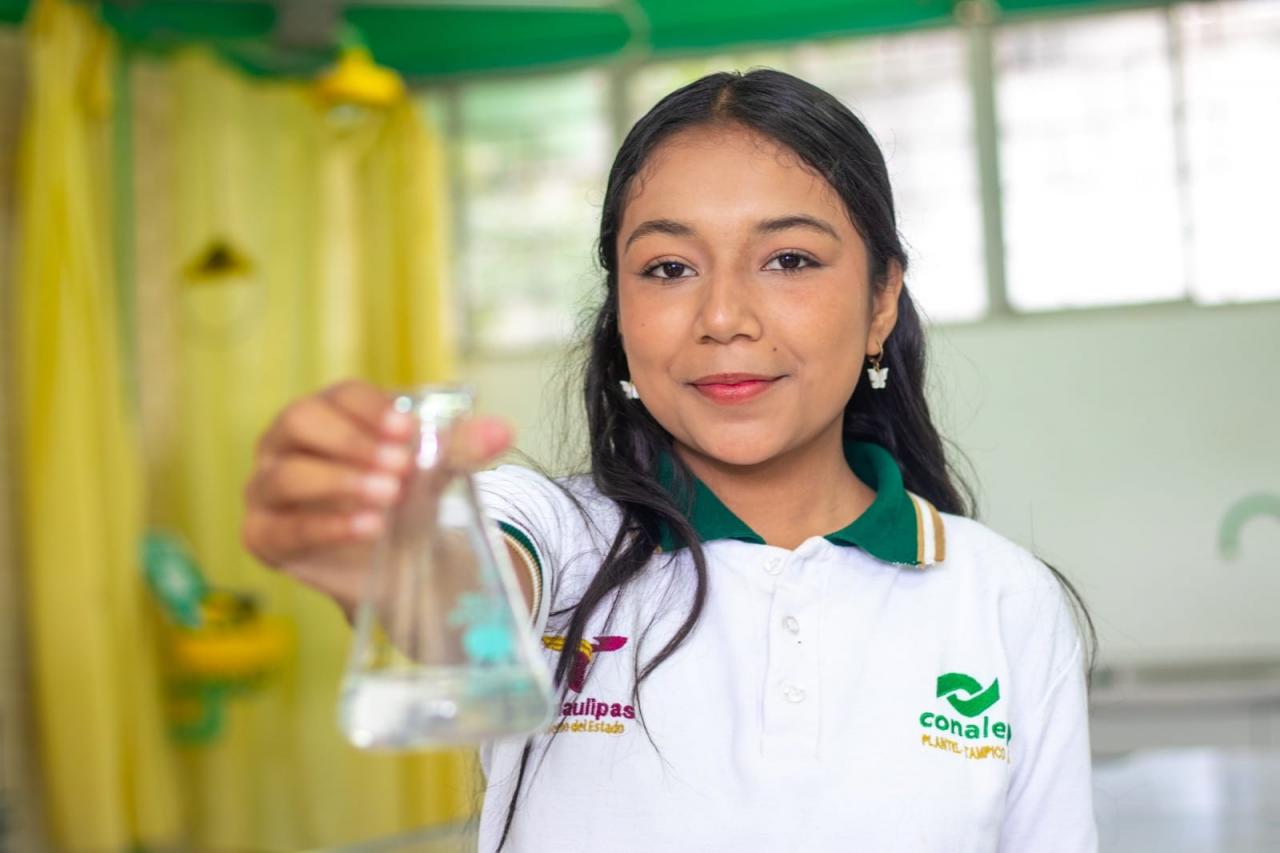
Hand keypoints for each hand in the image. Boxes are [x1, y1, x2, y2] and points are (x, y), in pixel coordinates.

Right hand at [241, 379, 513, 614]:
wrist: (394, 560)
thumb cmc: (403, 498)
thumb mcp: (434, 470)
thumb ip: (462, 448)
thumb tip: (503, 431)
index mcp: (328, 411)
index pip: (341, 395)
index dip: (373, 409)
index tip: (409, 431)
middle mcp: (286, 442)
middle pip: (300, 422)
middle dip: (352, 443)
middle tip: (400, 467)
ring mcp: (266, 487)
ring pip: (287, 474)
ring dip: (341, 483)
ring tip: (389, 496)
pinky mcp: (262, 534)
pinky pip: (284, 527)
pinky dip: (327, 527)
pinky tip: (367, 528)